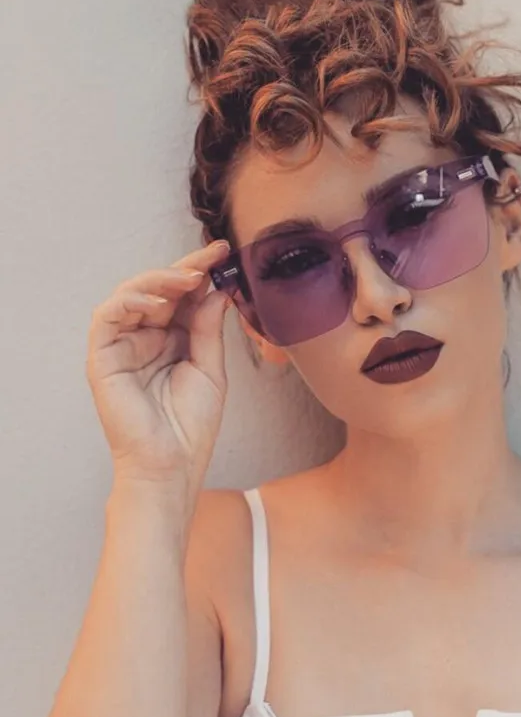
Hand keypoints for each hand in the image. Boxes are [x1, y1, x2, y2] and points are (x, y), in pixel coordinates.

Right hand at [86, 240, 232, 496]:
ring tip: (187, 278)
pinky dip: (129, 301)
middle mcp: (146, 338)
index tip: (222, 253)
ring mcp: (123, 346)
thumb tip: (216, 290)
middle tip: (209, 256)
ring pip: (130, 295)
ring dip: (158, 280)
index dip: (200, 272)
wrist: (172, 463)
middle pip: (158, 290)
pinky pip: (107, 317)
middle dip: (184, 268)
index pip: (182, 297)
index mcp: (172, 340)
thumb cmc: (191, 424)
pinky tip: (157, 302)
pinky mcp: (103, 357)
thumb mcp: (210, 368)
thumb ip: (208, 328)